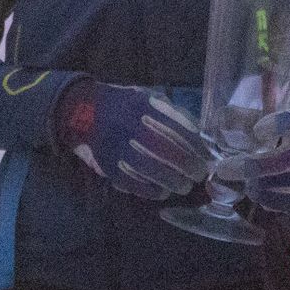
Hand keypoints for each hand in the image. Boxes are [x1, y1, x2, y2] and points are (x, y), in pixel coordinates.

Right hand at [54, 80, 208, 201]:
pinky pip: (132, 182)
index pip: (178, 128)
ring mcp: (116, 146)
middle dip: (188, 166)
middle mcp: (129, 125)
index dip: (196, 147)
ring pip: (151, 169)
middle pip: (167, 150)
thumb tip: (199, 136)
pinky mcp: (107, 164)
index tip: (206, 157)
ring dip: (172, 181)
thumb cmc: (123, 104)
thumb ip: (171, 113)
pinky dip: (151, 191)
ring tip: (184, 186)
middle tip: (198, 174)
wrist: (82, 111)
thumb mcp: (147, 97)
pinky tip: (162, 192)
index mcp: (143, 105)